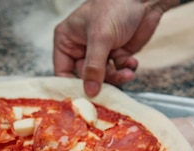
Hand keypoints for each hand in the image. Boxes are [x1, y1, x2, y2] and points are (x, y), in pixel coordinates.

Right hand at [53, 0, 176, 96]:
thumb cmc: (115, 6)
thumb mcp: (100, 37)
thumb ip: (94, 67)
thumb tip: (89, 92)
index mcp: (67, 40)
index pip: (62, 71)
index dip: (72, 86)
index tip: (83, 98)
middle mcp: (81, 48)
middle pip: (85, 78)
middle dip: (100, 82)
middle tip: (111, 89)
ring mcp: (99, 52)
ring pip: (103, 77)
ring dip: (117, 77)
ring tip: (127, 71)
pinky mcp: (116, 54)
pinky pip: (118, 71)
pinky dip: (126, 69)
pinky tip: (131, 62)